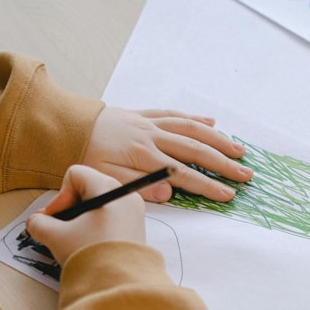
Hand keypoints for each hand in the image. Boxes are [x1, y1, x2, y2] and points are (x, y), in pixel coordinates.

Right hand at [25, 165, 145, 266]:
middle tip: (61, 229)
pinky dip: (95, 228)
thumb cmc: (91, 255)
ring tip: (73, 241)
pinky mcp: (136, 230)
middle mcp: (126, 196)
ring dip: (81, 220)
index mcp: (109, 189)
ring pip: (98, 206)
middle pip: (88, 189)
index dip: (60, 196)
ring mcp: (134, 213)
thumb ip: (39, 223)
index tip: (58, 219)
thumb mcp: (56, 236)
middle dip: (70, 208)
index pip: (76, 175)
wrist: (120, 285)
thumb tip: (35, 221)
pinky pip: (110, 219)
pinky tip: (88, 246)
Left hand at [82, 106, 252, 202]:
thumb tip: (169, 194)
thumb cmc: (83, 158)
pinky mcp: (143, 114)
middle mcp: (151, 136)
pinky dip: (195, 118)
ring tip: (238, 149)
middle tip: (245, 175)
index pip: (183, 174)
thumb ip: (138, 188)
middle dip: (223, 163)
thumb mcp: (105, 180)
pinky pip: (174, 114)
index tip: (228, 195)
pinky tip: (212, 121)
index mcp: (142, 156)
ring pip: (191, 128)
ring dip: (218, 138)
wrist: (64, 129)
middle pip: (195, 150)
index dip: (208, 186)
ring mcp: (149, 123)